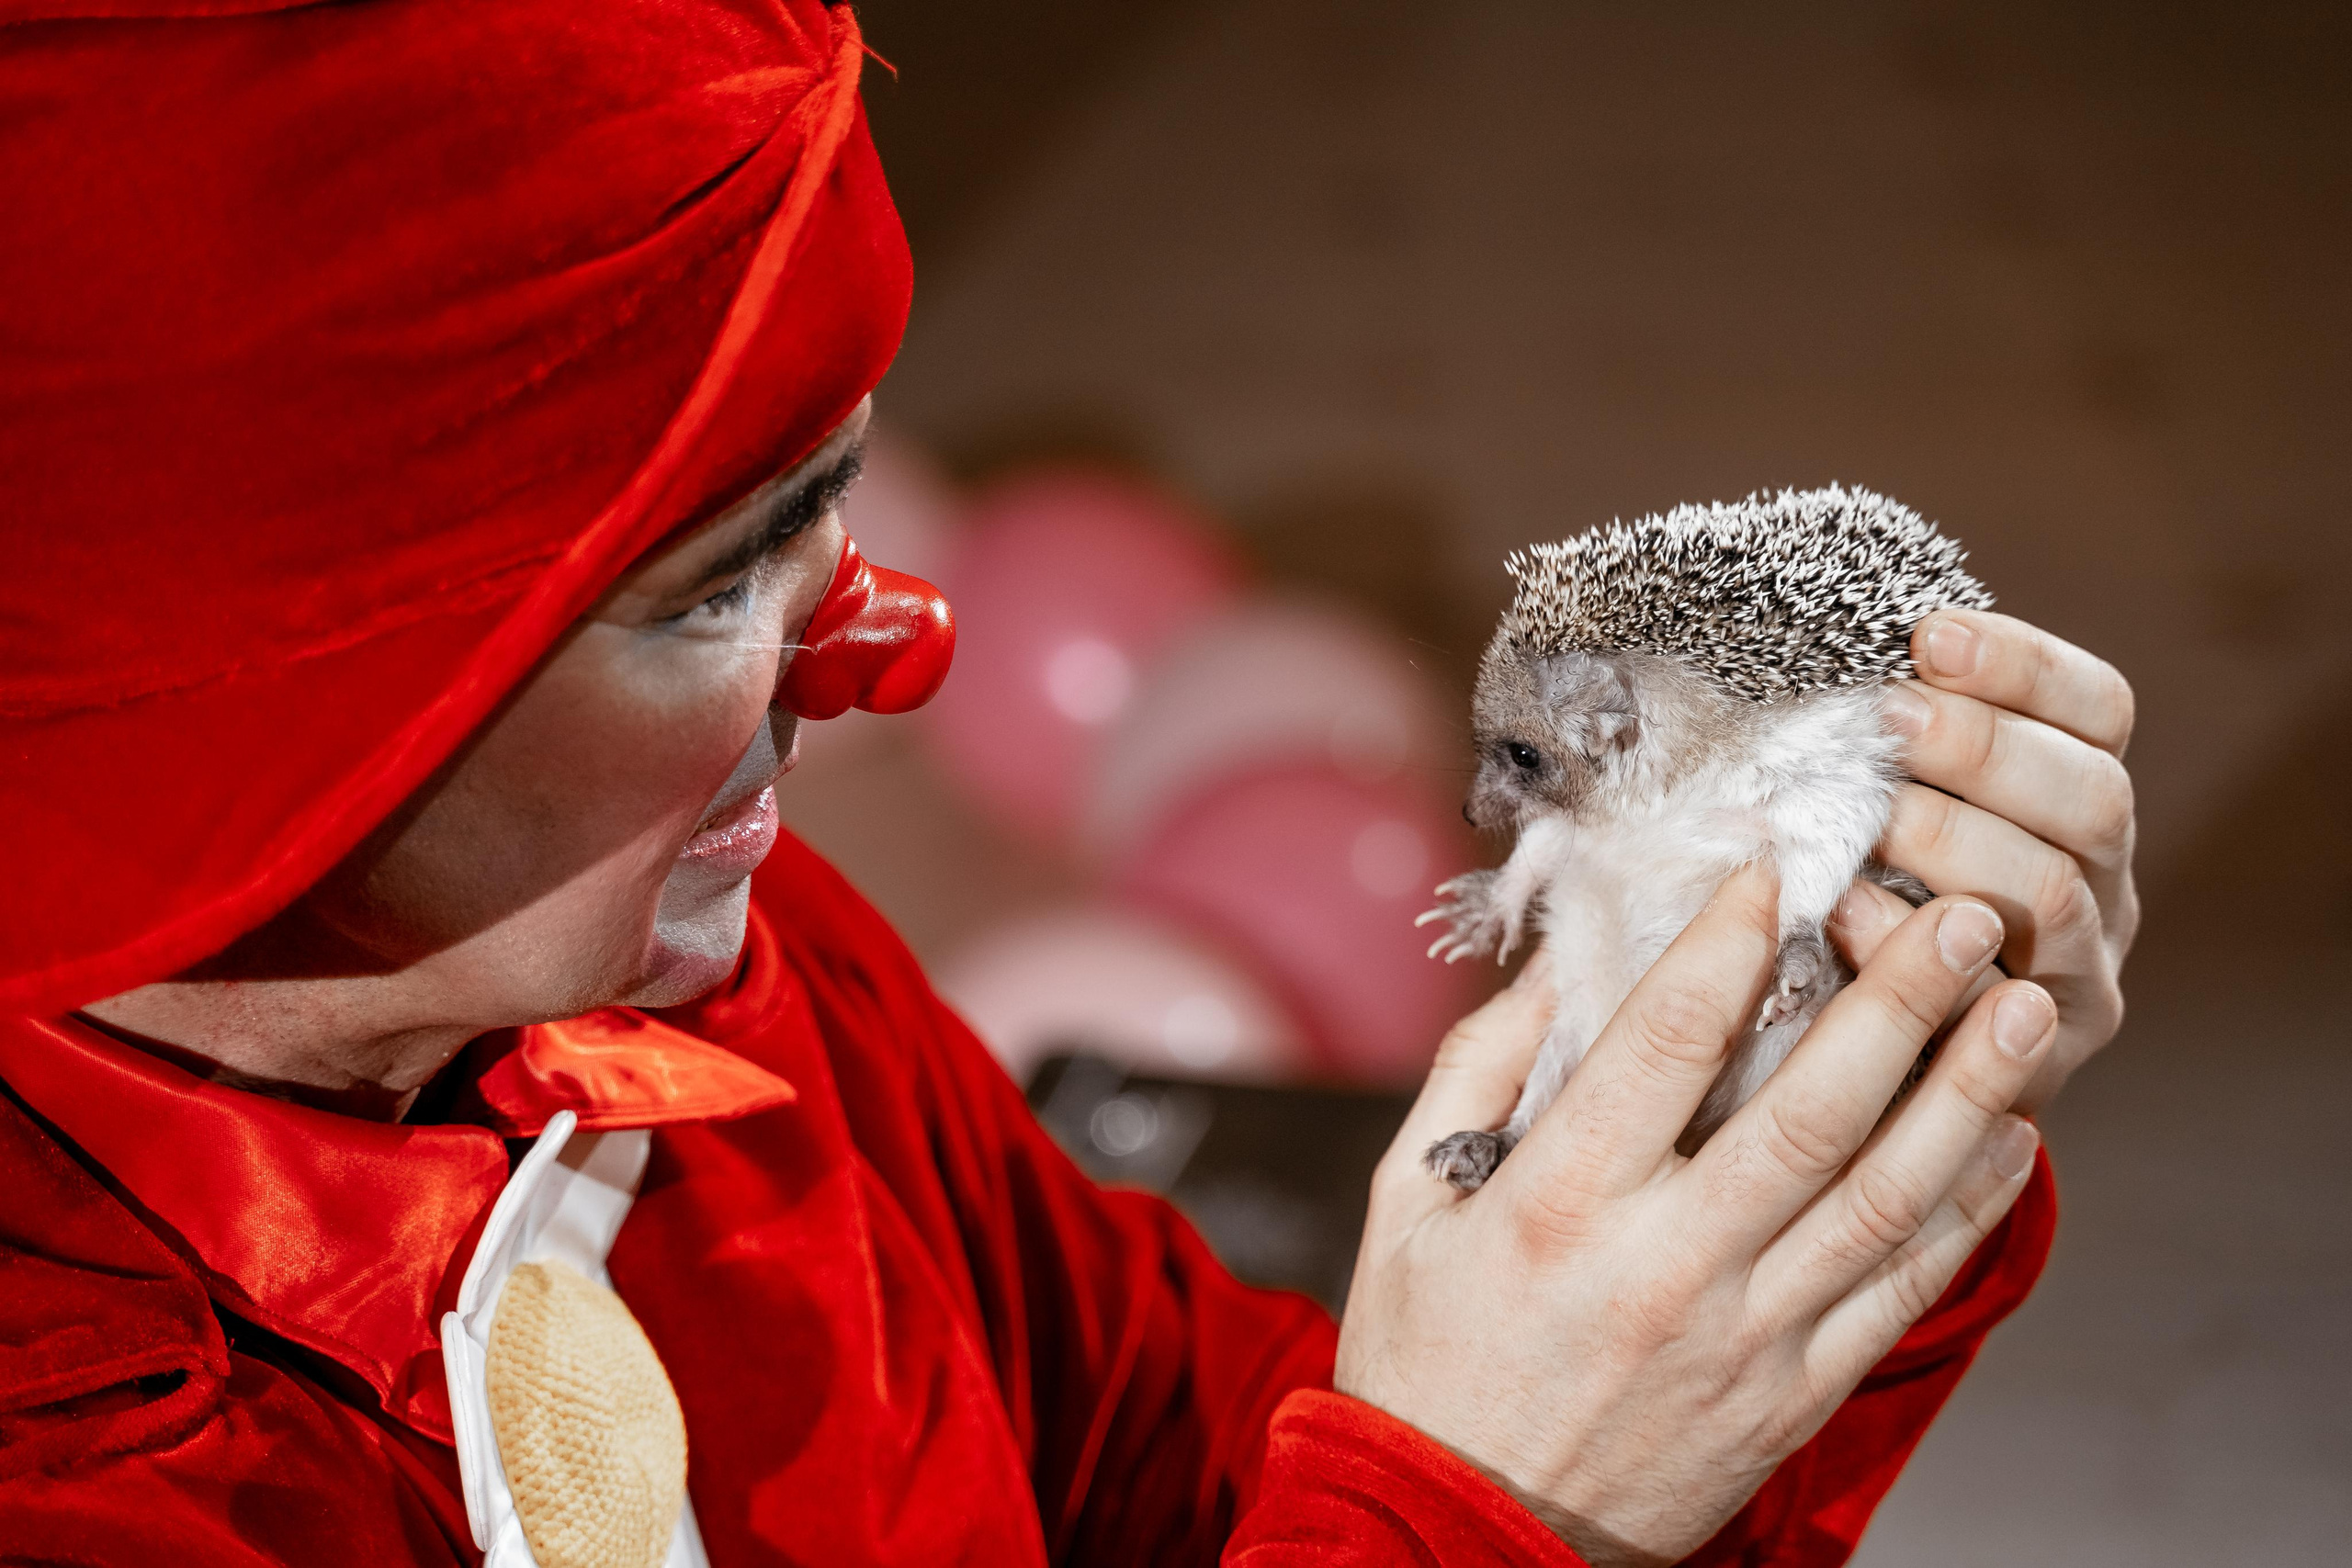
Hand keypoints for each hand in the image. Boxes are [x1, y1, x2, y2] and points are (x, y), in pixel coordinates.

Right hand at [1336, 864, 2051, 1566]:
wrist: (1462, 1535)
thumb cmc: (1429, 1357)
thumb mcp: (1405, 1203)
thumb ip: (1477, 1072)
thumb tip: (1561, 964)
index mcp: (1558, 1203)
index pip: (1665, 1041)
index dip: (1727, 940)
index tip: (1773, 870)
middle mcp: (1665, 1265)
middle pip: (1809, 1109)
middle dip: (1896, 1000)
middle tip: (1954, 914)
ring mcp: (1744, 1336)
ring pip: (1883, 1197)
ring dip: (1964, 1094)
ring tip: (2018, 1006)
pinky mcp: (1792, 1396)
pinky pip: (1900, 1291)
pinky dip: (1964, 1211)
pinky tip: (2005, 1140)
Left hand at [1871, 610, 2137, 1109]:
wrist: (1868, 1073)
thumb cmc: (1857, 901)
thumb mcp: (1886, 809)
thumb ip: (1884, 743)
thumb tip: (1807, 643)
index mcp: (2076, 802)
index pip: (2098, 712)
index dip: (2025, 666)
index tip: (1930, 635)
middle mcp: (2100, 883)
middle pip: (2093, 796)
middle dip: (1984, 747)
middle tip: (1888, 719)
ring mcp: (2078, 973)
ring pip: (2051, 890)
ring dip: (1952, 839)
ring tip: (1864, 815)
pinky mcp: (2035, 1058)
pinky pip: (1986, 997)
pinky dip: (1910, 947)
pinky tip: (1842, 913)